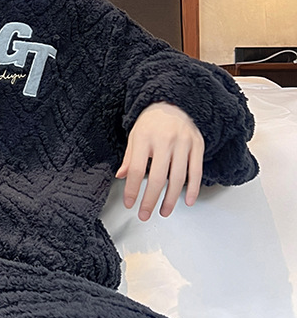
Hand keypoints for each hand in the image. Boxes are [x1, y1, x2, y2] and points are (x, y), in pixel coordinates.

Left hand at [117, 102, 203, 220]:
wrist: (174, 103)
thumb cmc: (151, 123)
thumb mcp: (134, 136)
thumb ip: (129, 158)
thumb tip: (120, 177)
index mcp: (144, 138)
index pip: (136, 169)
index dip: (132, 189)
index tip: (129, 204)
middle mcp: (164, 140)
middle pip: (157, 177)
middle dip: (150, 200)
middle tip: (145, 214)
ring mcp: (183, 143)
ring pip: (178, 178)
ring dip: (171, 199)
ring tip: (164, 212)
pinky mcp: (198, 145)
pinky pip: (196, 171)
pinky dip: (193, 189)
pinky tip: (187, 201)